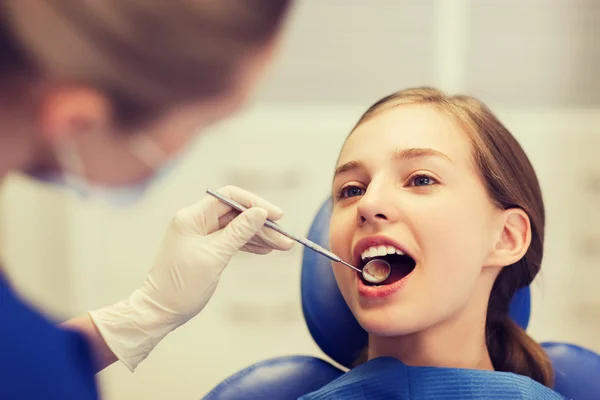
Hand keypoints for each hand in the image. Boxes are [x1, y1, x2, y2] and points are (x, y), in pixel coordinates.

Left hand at [88, 186, 293, 370]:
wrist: (161, 311)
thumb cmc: (182, 285)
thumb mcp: (214, 257)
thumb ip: (239, 232)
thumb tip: (260, 212)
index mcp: (192, 217)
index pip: (230, 197)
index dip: (255, 203)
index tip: (277, 216)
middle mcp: (196, 221)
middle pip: (236, 214)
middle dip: (262, 225)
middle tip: (285, 239)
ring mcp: (201, 235)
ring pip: (237, 228)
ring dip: (259, 236)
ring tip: (283, 246)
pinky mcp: (206, 248)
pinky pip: (232, 240)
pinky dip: (249, 245)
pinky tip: (266, 250)